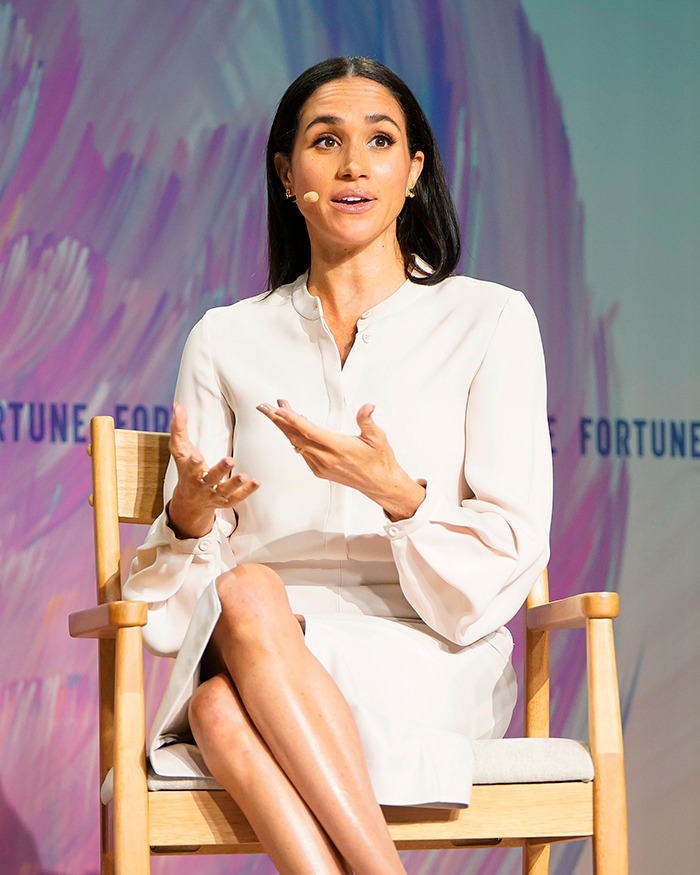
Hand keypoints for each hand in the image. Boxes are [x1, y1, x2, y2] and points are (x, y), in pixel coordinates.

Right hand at [167, 403, 258, 538]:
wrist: (190, 500)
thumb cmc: (186, 467)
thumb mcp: (180, 449)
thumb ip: (179, 428)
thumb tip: (177, 405)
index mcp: (189, 471)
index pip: (190, 466)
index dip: (193, 462)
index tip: (197, 457)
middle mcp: (202, 484)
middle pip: (210, 478)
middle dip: (220, 470)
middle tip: (231, 460)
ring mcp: (214, 494)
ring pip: (225, 490)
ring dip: (235, 484)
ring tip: (245, 476)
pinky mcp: (225, 500)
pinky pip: (237, 497)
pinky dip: (247, 491)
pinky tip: (257, 482)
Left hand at [256, 399, 424, 520]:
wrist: (380, 484)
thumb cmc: (380, 460)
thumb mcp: (378, 438)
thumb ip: (367, 421)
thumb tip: (367, 406)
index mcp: (339, 448)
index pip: (309, 431)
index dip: (292, 419)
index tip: (279, 409)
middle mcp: (326, 458)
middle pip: (296, 437)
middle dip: (278, 420)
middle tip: (264, 406)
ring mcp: (321, 466)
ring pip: (297, 444)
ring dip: (285, 427)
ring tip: (276, 411)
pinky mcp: (320, 470)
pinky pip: (303, 452)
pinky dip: (295, 438)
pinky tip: (293, 426)